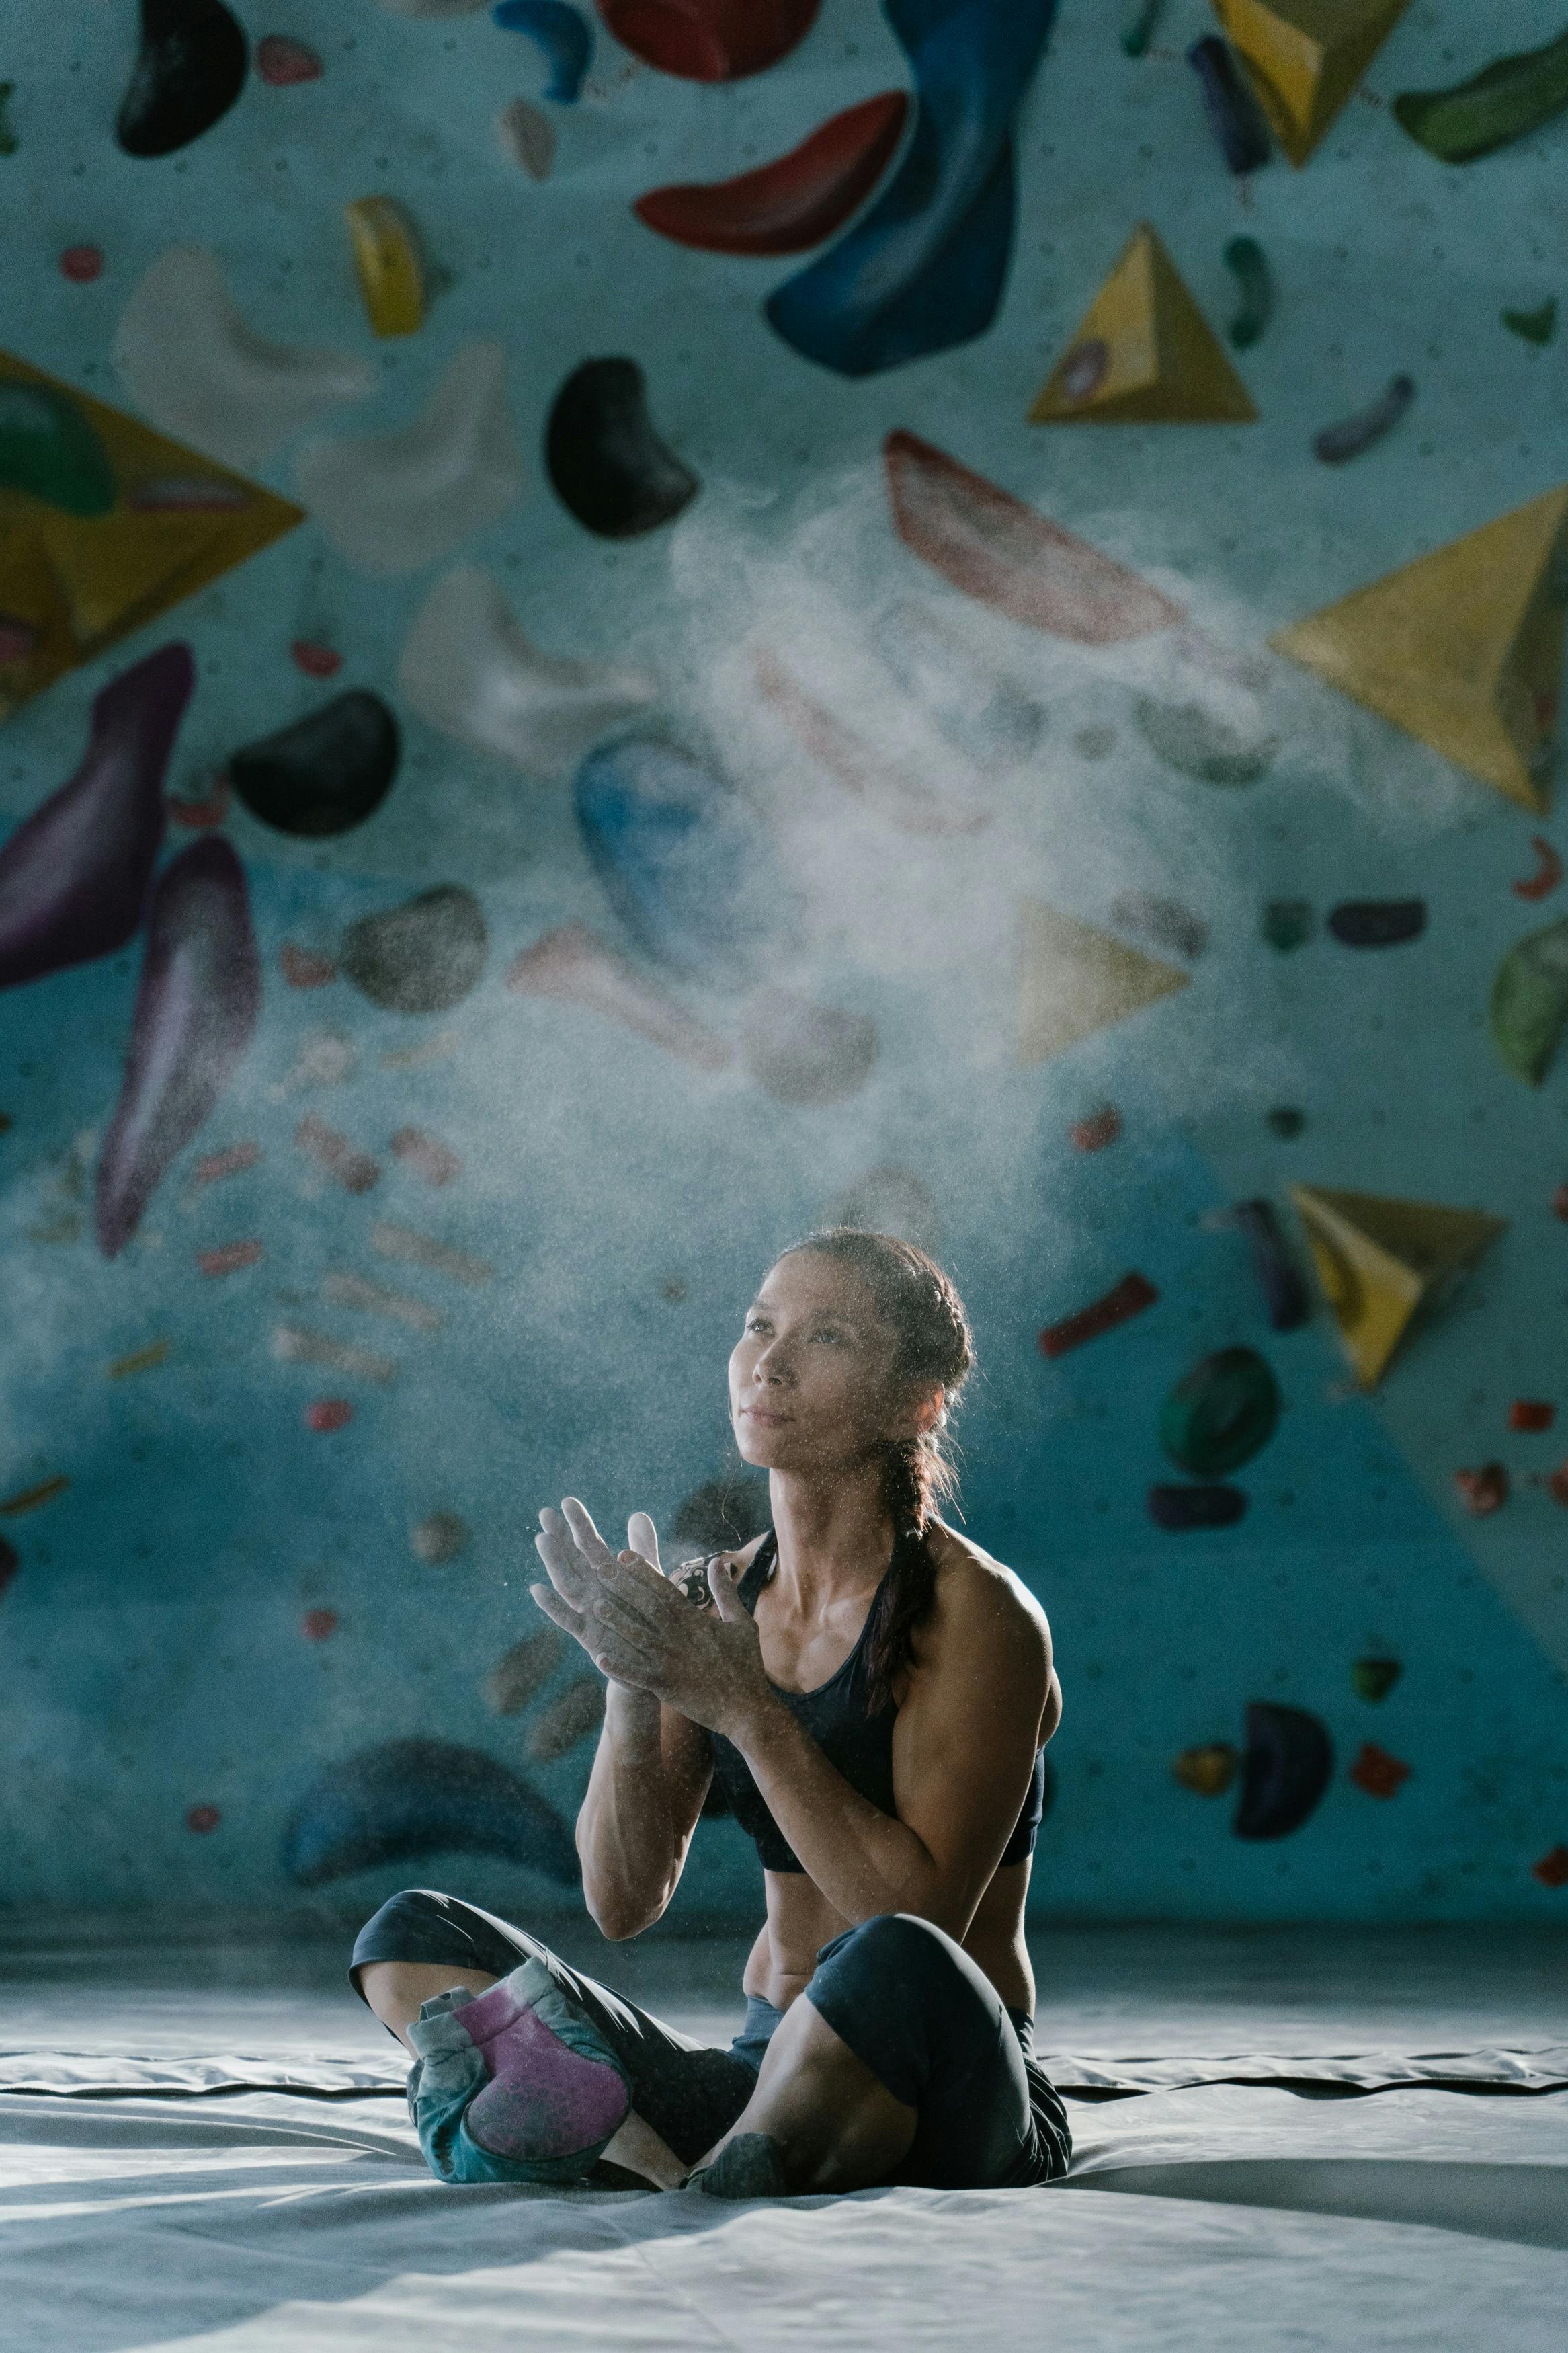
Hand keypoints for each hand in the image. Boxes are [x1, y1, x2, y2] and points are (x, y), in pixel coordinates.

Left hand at [532, 1498, 771, 1739]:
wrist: (748, 1710)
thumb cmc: (746, 1665)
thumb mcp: (741, 1622)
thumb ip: (725, 1592)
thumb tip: (718, 1562)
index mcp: (695, 1620)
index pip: (665, 1589)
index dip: (644, 1571)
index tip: (623, 1554)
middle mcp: (680, 1637)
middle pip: (647, 1607)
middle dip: (623, 1587)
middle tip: (599, 1567)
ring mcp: (672, 1662)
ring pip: (639, 1637)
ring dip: (617, 1622)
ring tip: (594, 1605)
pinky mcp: (667, 1687)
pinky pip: (638, 1675)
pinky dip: (620, 1667)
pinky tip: (599, 1657)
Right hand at [532, 1499, 661, 1694]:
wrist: (651, 1665)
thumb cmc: (648, 1620)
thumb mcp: (650, 1580)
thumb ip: (642, 1549)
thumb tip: (637, 1514)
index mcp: (608, 1577)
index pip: (591, 1546)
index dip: (579, 1525)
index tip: (566, 1501)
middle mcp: (594, 1592)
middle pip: (573, 1560)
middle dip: (560, 1537)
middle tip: (545, 1512)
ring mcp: (589, 1613)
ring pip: (567, 1583)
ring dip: (554, 1562)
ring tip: (542, 1539)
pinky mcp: (589, 1636)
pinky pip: (568, 1619)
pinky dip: (552, 1606)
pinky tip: (536, 1589)